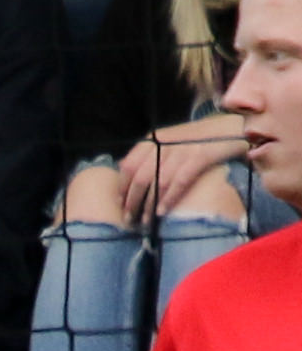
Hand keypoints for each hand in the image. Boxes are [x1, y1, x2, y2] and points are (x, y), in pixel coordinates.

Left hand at [118, 121, 244, 220]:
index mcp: (154, 139)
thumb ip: (148, 153)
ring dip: (148, 206)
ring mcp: (182, 149)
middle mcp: (165, 143)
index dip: (122, 187)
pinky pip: (179, 182)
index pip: (128, 165)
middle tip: (129, 219)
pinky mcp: (199, 157)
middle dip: (132, 201)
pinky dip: (168, 199)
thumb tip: (123, 168)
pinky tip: (162, 212)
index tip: (120, 204)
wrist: (230, 128)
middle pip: (140, 177)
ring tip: (145, 222)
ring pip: (157, 182)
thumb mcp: (168, 141)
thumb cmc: (196, 140)